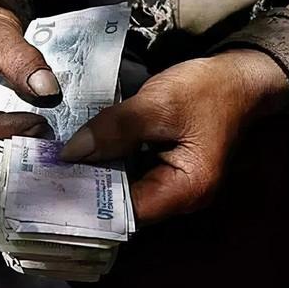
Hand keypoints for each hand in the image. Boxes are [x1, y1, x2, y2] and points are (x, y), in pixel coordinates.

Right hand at [0, 4, 60, 169]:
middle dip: (9, 146)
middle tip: (45, 136)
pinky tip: (37, 133)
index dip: (6, 129)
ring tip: (43, 136)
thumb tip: (47, 91)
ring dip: (13, 146)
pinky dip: (13, 140)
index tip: (39, 123)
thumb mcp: (1, 36)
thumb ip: (23, 62)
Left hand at [60, 50, 288, 223]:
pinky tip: (86, 150)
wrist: (239, 76)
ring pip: (127, 188)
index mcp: (186, 190)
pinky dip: (111, 162)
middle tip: (48, 174)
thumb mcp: (159, 104)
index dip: (90, 200)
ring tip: (59, 163)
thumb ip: (115, 129)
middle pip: (126, 203)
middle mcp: (181, 197)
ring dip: (98, 174)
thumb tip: (71, 153)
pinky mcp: (168, 168)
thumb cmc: (208, 90)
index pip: (128, 210)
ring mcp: (175, 184)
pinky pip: (133, 173)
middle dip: (89, 188)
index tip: (55, 185)